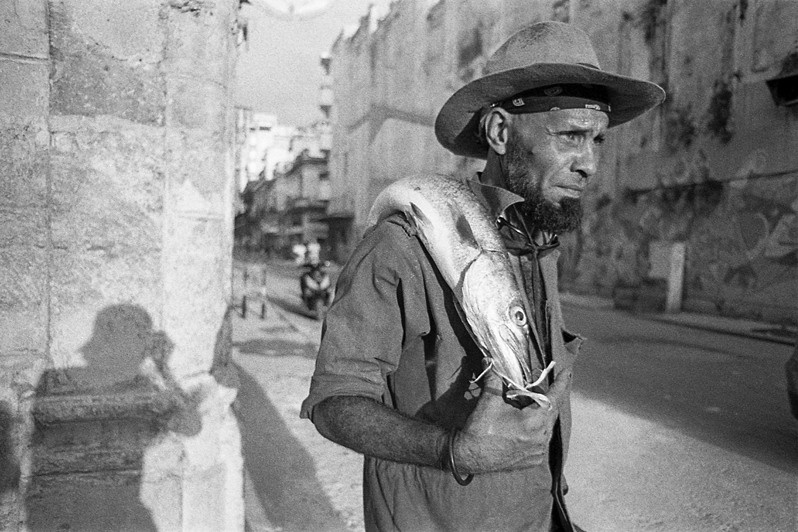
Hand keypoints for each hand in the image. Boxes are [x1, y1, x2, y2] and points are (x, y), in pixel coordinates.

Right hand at [455, 364, 570, 473]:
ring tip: (534, 403)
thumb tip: (490, 360)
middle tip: (546, 385)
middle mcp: (541, 438)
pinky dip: (539, 429)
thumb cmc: (480, 428)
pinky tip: (528, 424)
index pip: (553, 398)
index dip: (561, 383)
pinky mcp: (533, 460)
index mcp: (534, 422)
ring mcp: (538, 452)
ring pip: (548, 426)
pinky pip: (542, 440)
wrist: (468, 456)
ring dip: (543, 413)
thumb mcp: (489, 400)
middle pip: (552, 411)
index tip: (567, 372)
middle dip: (550, 397)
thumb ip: (494, 378)